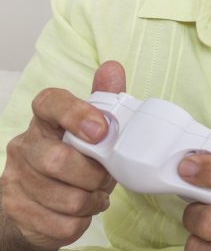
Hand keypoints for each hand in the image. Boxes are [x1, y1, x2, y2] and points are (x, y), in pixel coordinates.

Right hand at [0, 61, 121, 249]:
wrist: (39, 206)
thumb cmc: (74, 161)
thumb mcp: (93, 132)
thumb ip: (104, 101)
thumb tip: (112, 68)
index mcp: (45, 121)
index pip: (50, 102)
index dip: (76, 113)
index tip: (102, 130)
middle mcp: (24, 147)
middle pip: (57, 160)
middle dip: (93, 175)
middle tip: (104, 177)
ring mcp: (16, 180)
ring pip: (66, 198)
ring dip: (91, 200)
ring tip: (94, 194)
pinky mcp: (19, 211)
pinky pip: (64, 223)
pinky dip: (82, 221)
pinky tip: (82, 211)